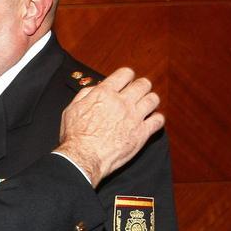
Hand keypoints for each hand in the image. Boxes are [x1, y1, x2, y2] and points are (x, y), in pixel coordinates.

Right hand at [54, 67, 163, 187]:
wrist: (83, 157)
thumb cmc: (75, 136)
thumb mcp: (72, 109)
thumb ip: (85, 95)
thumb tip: (95, 88)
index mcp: (104, 94)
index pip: (125, 74)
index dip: (127, 76)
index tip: (127, 81)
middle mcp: (122, 102)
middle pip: (143, 84)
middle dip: (141, 86)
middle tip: (138, 93)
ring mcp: (134, 117)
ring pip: (153, 99)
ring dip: (150, 101)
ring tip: (146, 106)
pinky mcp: (141, 133)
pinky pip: (158, 120)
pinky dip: (157, 119)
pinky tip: (152, 121)